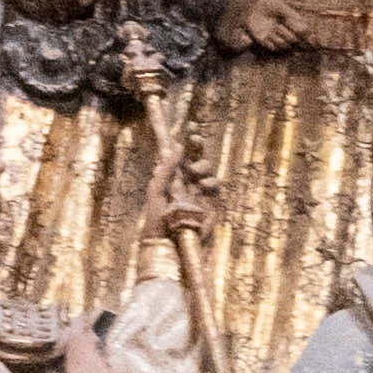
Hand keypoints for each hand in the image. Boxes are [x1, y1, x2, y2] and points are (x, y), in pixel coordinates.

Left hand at [149, 130, 222, 244]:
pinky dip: (210, 183)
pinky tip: (202, 186)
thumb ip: (166, 168)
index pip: (182, 155)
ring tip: (195, 171)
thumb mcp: (156, 190)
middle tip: (195, 138)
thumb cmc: (157, 221)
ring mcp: (201, 195)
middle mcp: (188, 184)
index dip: (188, 141)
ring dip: (203, 166)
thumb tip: (178, 146)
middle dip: (198, 147)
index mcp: (173, 178)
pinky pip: (215, 188)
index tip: (191, 126)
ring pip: (208, 171)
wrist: (168, 246)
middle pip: (198, 159)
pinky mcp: (212, 206)